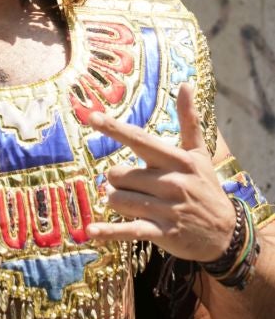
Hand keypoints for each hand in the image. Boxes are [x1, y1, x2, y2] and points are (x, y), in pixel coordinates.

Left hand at [85, 83, 235, 262]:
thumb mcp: (199, 154)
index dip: (115, 129)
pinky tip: (92, 231)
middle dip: (118, 180)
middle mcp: (171, 183)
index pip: (140, 140)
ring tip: (131, 202)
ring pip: (119, 199)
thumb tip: (186, 84)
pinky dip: (109, 231)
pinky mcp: (163, 233)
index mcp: (177, 160)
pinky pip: (129, 230)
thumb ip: (189, 120)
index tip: (92, 117)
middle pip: (121, 175)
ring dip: (116, 201)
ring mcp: (168, 209)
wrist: (225, 233)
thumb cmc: (206, 187)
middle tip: (132, 185)